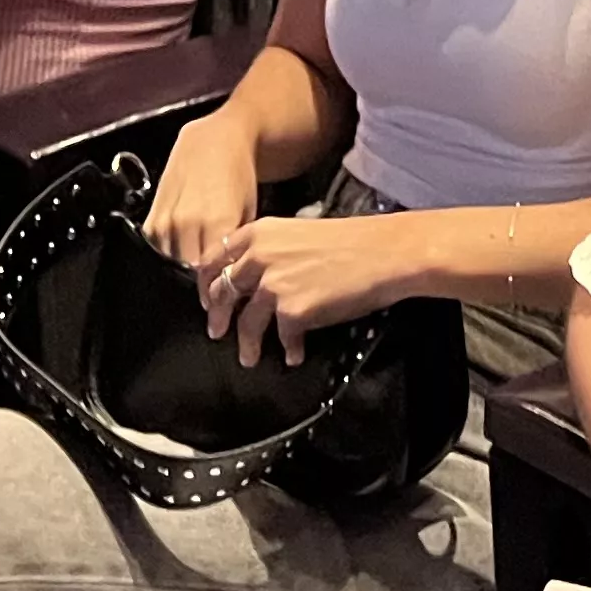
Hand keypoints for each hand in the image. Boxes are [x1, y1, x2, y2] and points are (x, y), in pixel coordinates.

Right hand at [141, 108, 268, 273]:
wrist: (217, 140)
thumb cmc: (240, 176)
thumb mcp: (250, 212)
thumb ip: (235, 247)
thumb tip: (231, 279)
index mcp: (217, 221)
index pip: (213, 273)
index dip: (218, 288)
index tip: (221, 297)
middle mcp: (187, 221)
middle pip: (190, 272)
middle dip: (200, 282)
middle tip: (210, 284)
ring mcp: (166, 218)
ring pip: (170, 262)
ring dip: (182, 268)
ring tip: (195, 266)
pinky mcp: (151, 214)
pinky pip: (155, 248)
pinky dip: (166, 254)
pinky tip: (181, 249)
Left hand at [189, 209, 419, 366]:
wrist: (383, 252)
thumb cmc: (349, 241)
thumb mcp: (297, 233)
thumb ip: (269, 251)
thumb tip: (252, 279)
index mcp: (259, 233)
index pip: (214, 258)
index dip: (207, 283)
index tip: (209, 299)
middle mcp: (259, 256)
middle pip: (223, 292)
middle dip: (218, 316)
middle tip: (217, 331)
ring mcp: (274, 285)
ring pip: (246, 322)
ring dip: (247, 343)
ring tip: (249, 357)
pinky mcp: (293, 311)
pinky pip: (282, 338)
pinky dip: (288, 350)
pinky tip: (294, 355)